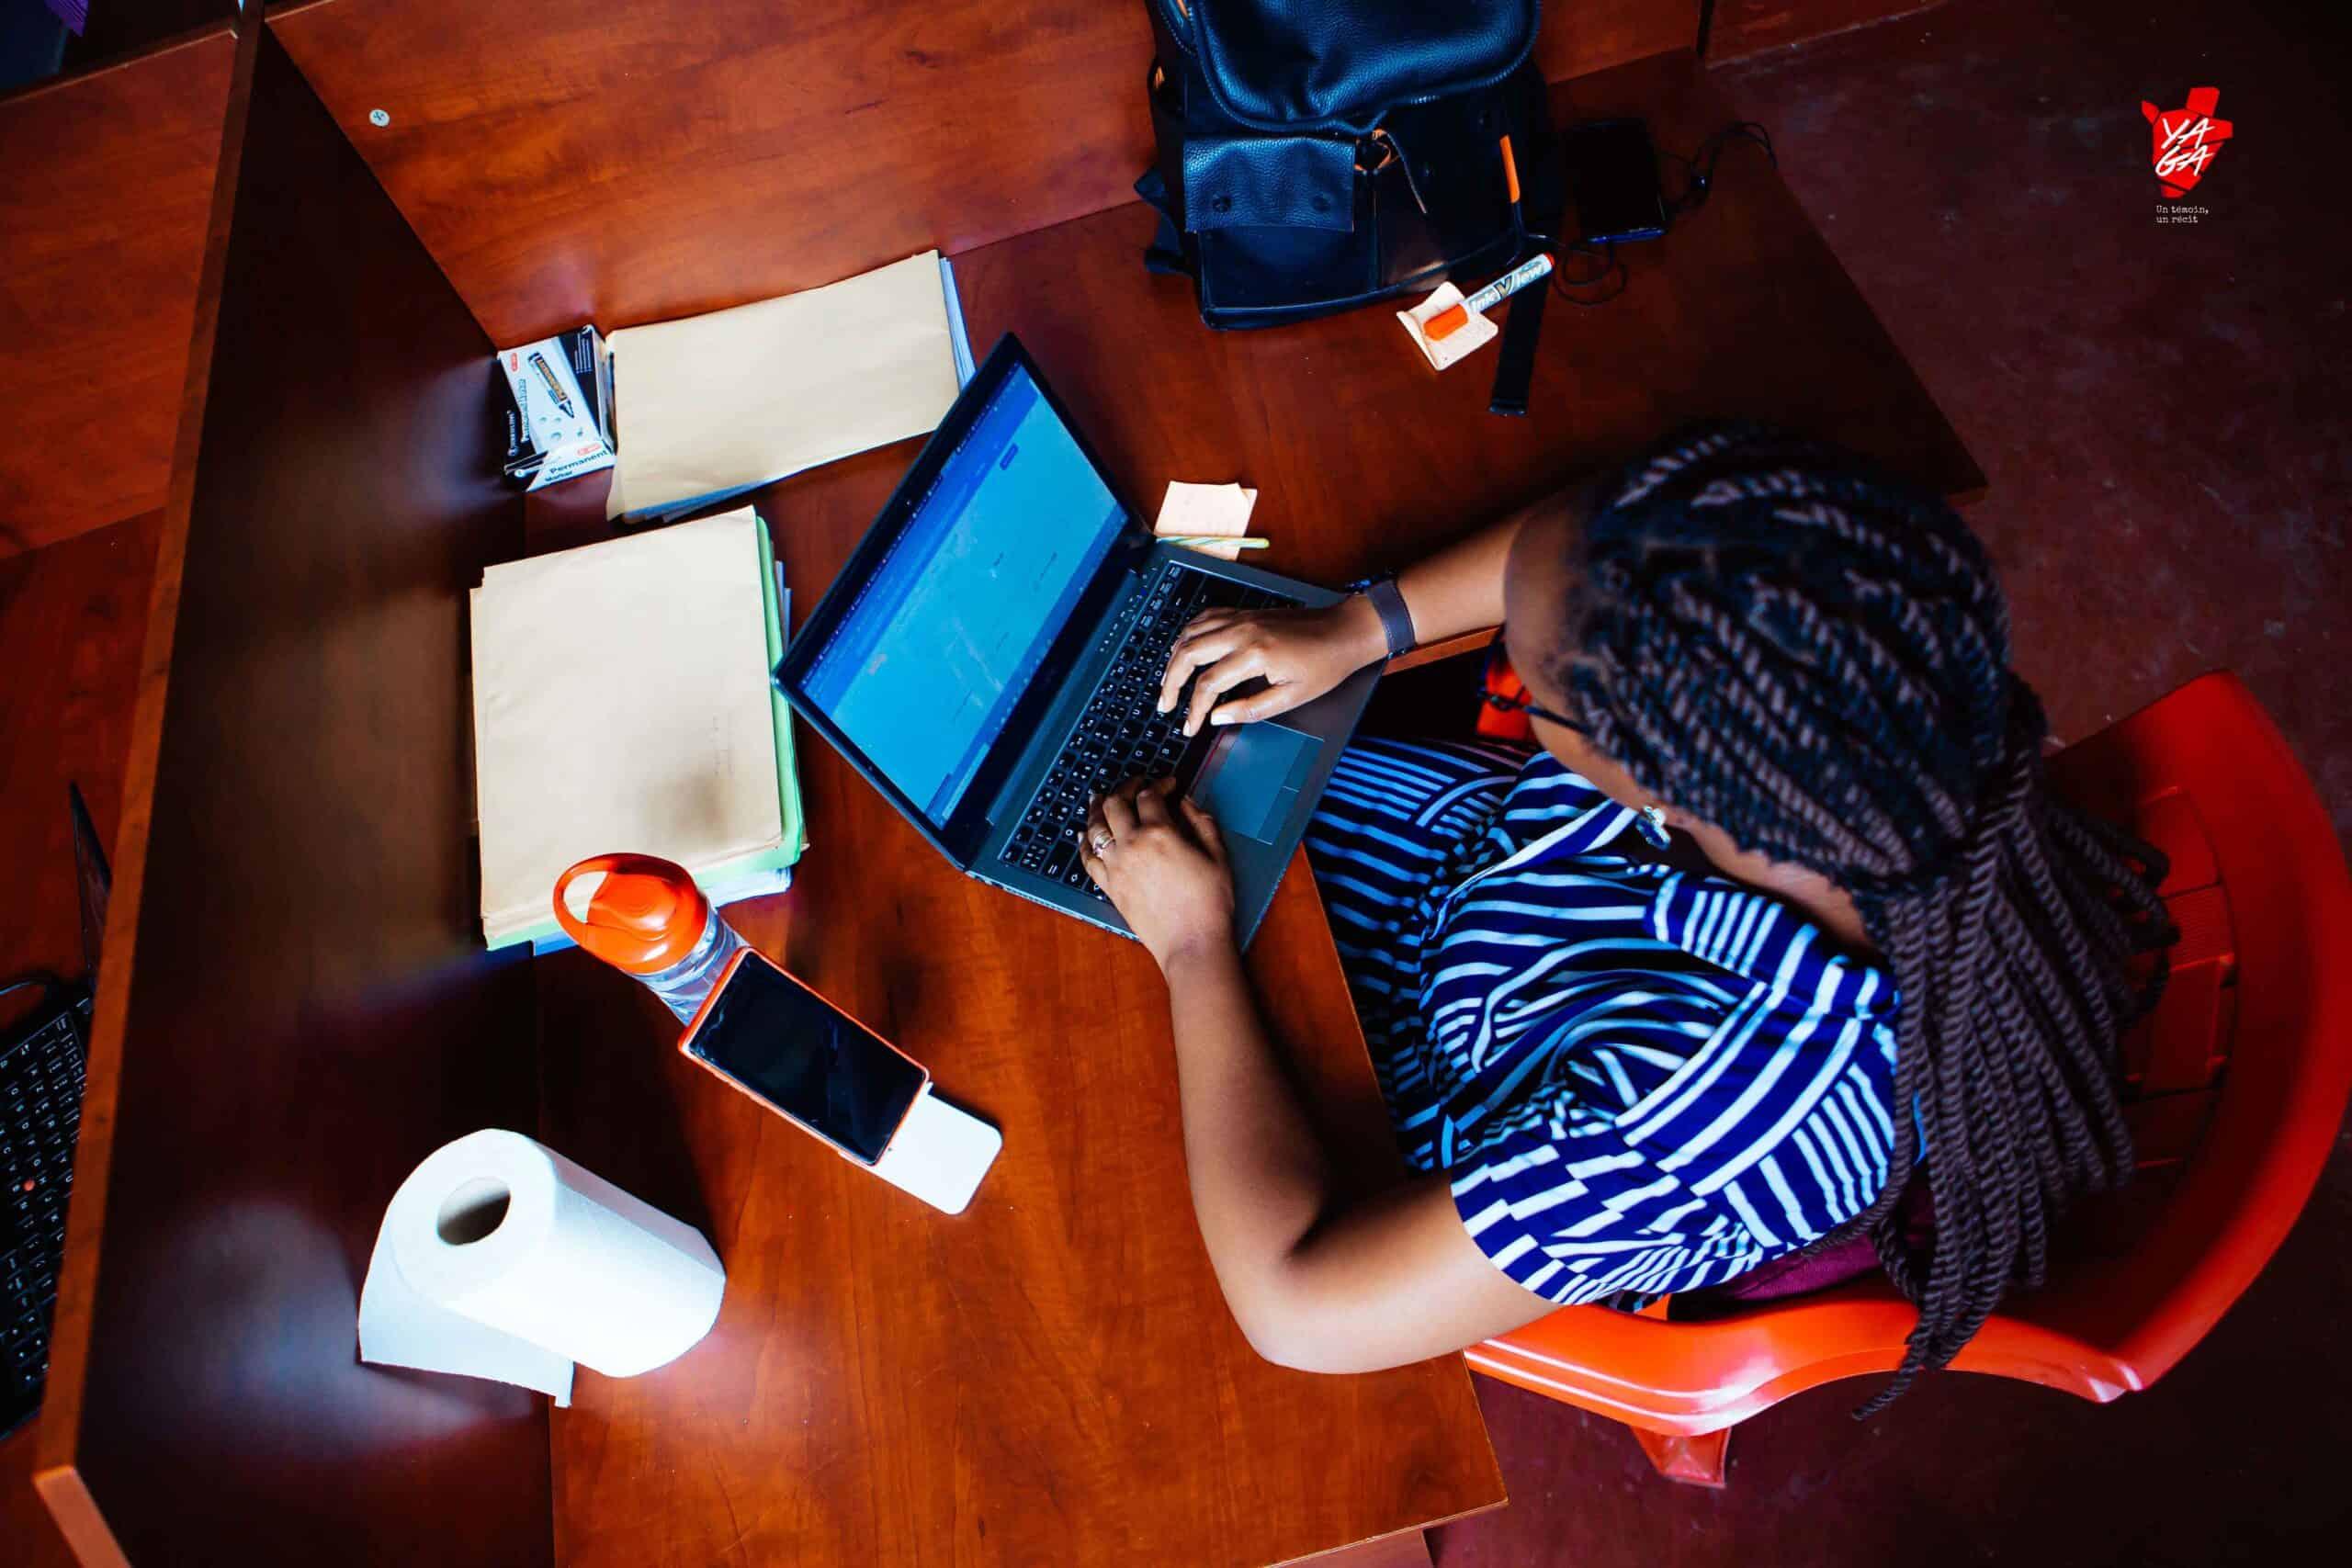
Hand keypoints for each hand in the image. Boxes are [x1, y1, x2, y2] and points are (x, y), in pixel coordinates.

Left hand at [1080, 779, 1235, 970]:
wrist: (1191, 943)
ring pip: (1095, 826)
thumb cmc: (1210, 902)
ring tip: (1100, 798)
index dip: (1159, 783)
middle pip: (1115, 803)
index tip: (1169, 783)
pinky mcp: (1108, 886)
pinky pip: (1087, 858)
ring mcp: (1116, 866)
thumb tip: (1185, 801)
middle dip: (1125, 787)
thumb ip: (1202, 822)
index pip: (1150, 795)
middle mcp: (1132, 845)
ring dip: (1097, 807)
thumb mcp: (1218, 855)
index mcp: (1161, 833)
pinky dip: (1084, 842)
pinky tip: (1085, 835)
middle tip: (1135, 784)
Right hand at [1158, 595, 1386, 736]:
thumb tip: (1216, 718)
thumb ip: (1250, 709)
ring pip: (1191, 633)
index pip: (1208, 684)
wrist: (1343, 631)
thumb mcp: (1292, 697)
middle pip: (1188, 654)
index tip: (1189, 728)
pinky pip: (1205, 618)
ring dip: (1174, 657)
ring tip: (1168, 681)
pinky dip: (1188, 634)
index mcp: (1254, 655)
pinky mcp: (1244, 613)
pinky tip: (1184, 649)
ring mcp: (1241, 618)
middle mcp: (1241, 631)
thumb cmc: (1324, 666)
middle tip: (1165, 705)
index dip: (1193, 709)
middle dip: (1171, 682)